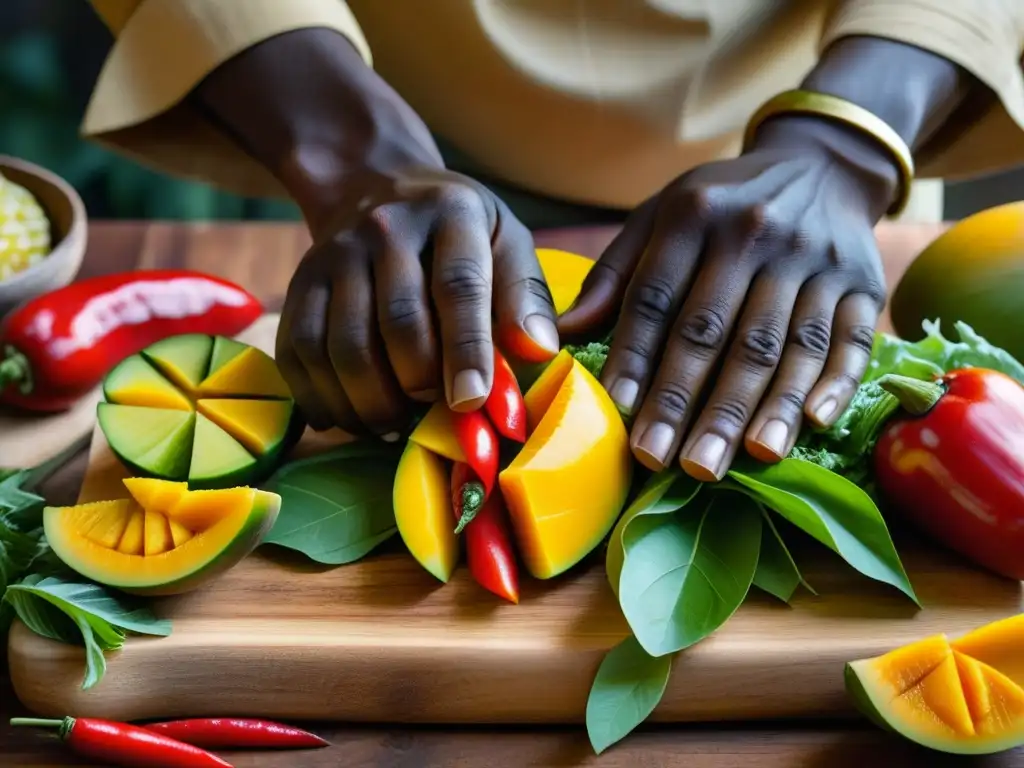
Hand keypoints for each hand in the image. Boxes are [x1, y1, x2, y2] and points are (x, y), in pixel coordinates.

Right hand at [276, 162, 559, 436]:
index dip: (466, 350)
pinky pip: (300, 353)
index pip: (458, 286)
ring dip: (371, 402)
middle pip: (398, 322)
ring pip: (344, 346)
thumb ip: (525, 297)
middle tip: (436, 414)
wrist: (376, 187)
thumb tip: (540, 350)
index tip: (472, 400)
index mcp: (451, 212)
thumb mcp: (506, 242)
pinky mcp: (300, 284)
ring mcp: (335, 254)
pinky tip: (351, 418)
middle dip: (419, 384)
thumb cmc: (458, 232)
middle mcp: (386, 227)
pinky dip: (323, 398)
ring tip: (395, 426)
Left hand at [559, 115, 896, 479]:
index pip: (656, 298)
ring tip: (736, 462)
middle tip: (667, 462)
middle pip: (718, 331)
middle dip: (689, 403)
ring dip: (760, 408)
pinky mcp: (864, 283)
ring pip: (785, 345)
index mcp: (694, 216)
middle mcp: (756, 234)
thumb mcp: (660, 217)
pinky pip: (852, 340)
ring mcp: (816, 260)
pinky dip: (834, 382)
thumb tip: (561, 334)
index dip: (636, 357)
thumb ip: (614, 276)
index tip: (619, 413)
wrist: (820, 165)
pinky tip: (812, 423)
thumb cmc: (722, 206)